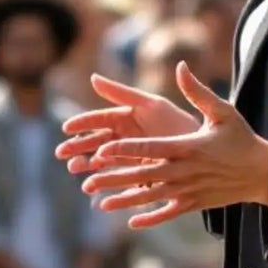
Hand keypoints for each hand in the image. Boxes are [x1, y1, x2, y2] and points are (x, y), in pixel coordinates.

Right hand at [55, 72, 200, 176]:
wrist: (204, 151)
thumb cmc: (176, 122)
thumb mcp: (150, 105)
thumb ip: (122, 93)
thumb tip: (92, 77)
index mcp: (128, 118)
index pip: (100, 119)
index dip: (83, 123)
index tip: (67, 128)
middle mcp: (127, 138)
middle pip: (97, 142)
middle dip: (78, 147)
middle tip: (62, 154)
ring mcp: (131, 158)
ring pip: (103, 163)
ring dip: (87, 166)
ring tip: (76, 170)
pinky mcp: (139, 177)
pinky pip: (118, 182)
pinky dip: (105, 185)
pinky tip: (93, 190)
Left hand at [78, 62, 267, 229]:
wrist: (263, 172)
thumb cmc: (241, 138)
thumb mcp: (223, 111)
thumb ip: (197, 91)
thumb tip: (180, 66)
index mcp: (187, 146)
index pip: (150, 148)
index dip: (125, 149)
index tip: (102, 150)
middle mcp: (185, 171)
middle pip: (144, 175)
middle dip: (115, 177)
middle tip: (89, 179)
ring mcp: (189, 190)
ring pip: (151, 196)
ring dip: (125, 200)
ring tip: (100, 203)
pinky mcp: (195, 204)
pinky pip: (168, 213)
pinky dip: (151, 218)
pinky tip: (132, 222)